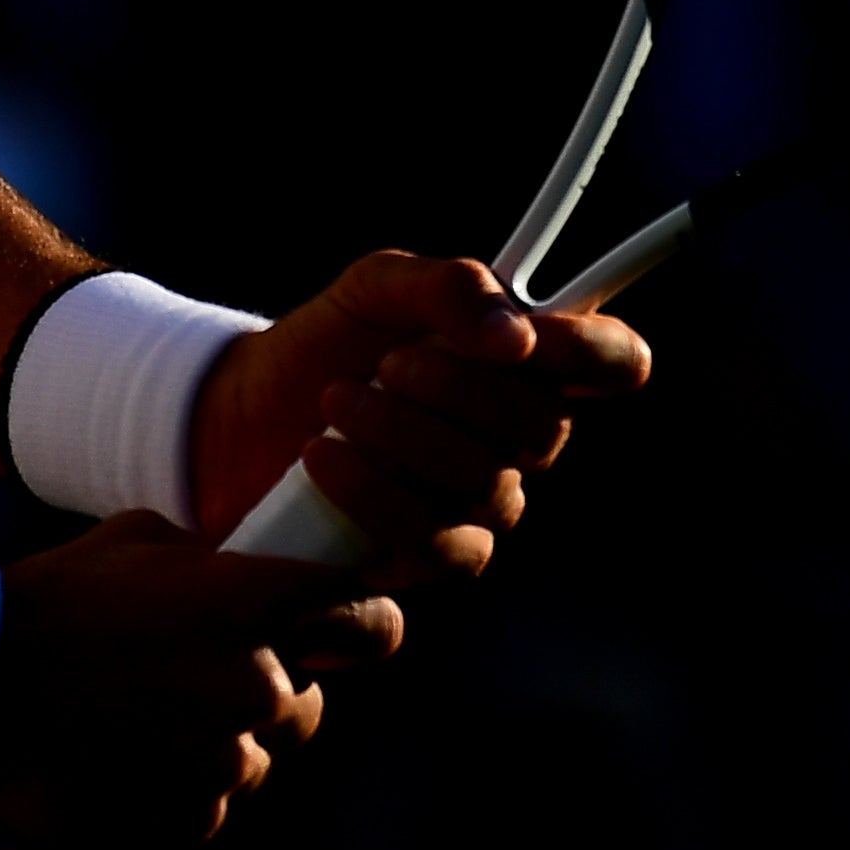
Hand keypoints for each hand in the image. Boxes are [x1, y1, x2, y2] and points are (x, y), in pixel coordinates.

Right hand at [0, 514, 400, 849]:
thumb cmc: (52, 598)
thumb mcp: (139, 538)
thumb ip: (216, 561)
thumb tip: (250, 574)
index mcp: (255, 605)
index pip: (372, 622)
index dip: (360, 626)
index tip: (340, 631)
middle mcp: (256, 685)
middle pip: (307, 703)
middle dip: (265, 688)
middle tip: (187, 674)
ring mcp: (224, 760)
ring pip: (252, 759)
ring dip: (212, 742)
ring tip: (135, 717)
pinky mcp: (187, 819)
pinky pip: (206, 806)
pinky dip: (172, 789)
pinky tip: (115, 757)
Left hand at [193, 251, 653, 596]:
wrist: (233, 418)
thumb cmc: (319, 345)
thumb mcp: (373, 288)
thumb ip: (445, 287)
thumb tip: (517, 335)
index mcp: (524, 363)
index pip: (615, 361)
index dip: (595, 351)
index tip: (533, 336)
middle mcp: (517, 443)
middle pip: (545, 429)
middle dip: (460, 391)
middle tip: (387, 365)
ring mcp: (479, 509)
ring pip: (487, 490)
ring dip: (405, 439)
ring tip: (334, 404)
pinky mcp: (426, 562)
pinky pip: (435, 546)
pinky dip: (373, 496)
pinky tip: (323, 461)